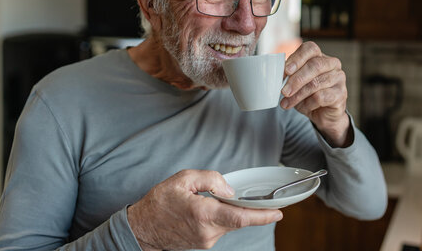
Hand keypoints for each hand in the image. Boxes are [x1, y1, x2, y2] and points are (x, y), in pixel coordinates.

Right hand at [127, 169, 282, 249]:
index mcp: (203, 214)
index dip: (262, 216)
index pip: (239, 217)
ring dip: (233, 211)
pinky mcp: (204, 243)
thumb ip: (211, 179)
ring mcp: (206, 240)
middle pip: (239, 220)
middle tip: (265, 202)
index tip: (278, 213)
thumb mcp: (183, 179)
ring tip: (220, 200)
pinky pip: (221, 227)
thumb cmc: (160, 202)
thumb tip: (230, 189)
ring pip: (230, 223)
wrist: (143, 228)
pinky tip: (213, 208)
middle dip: (252, 210)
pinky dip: (224, 216)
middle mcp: (208, 231)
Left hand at [280, 41, 350, 146]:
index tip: (286, 70)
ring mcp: (339, 78)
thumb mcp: (296, 84)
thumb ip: (289, 77)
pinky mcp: (341, 94)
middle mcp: (332, 64)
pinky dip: (308, 104)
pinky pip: (321, 97)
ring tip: (286, 103)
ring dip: (298, 95)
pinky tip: (303, 108)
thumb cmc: (308, 95)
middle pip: (314, 66)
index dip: (297, 58)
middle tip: (283, 91)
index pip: (310, 49)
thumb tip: (276, 76)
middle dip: (296, 79)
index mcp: (319, 56)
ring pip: (315, 83)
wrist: (323, 114)